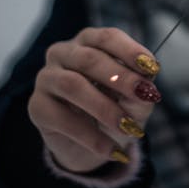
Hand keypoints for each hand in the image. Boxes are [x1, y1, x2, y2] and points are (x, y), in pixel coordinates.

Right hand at [28, 27, 160, 173]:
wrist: (95, 143)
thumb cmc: (118, 107)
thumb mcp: (135, 98)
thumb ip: (141, 87)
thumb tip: (146, 86)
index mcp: (90, 41)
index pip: (108, 37)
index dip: (130, 51)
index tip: (151, 68)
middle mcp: (64, 52)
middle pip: (90, 59)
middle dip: (121, 78)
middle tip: (145, 96)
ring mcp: (46, 77)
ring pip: (72, 85)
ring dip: (105, 108)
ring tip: (129, 127)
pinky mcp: (37, 106)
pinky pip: (61, 118)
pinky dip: (90, 136)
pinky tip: (111, 149)